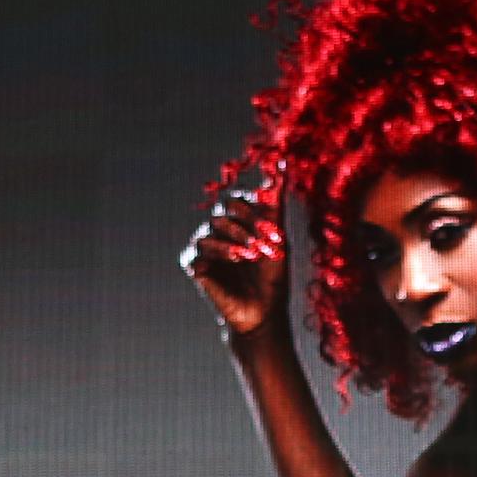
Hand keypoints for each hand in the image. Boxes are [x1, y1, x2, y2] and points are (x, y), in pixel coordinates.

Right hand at [179, 185, 288, 339]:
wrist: (264, 312)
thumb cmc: (273, 276)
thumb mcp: (277, 236)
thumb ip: (275, 201)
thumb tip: (282, 164)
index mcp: (237, 220)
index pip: (237, 200)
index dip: (255, 211)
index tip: (274, 232)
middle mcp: (218, 229)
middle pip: (223, 210)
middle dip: (246, 225)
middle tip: (263, 245)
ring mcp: (205, 246)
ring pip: (212, 227)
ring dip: (235, 239)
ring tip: (251, 255)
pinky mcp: (194, 265)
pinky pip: (200, 250)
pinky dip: (219, 252)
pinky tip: (235, 259)